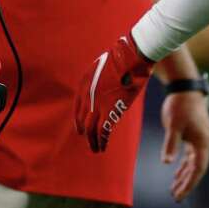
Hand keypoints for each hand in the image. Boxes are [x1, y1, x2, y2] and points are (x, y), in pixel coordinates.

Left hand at [74, 33, 152, 152]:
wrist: (131, 58)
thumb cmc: (122, 59)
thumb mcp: (104, 66)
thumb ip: (100, 78)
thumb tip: (105, 86)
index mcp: (84, 84)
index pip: (77, 108)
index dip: (79, 121)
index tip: (81, 129)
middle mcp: (87, 96)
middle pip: (83, 120)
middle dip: (86, 133)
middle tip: (90, 141)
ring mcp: (98, 104)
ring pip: (91, 129)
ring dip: (93, 141)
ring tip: (96, 149)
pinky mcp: (110, 110)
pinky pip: (103, 131)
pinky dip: (102, 140)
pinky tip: (103, 146)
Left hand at [160, 90, 208, 201]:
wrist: (185, 88)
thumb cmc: (180, 106)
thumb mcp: (173, 125)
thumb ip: (171, 144)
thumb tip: (167, 163)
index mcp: (203, 142)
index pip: (198, 169)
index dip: (190, 183)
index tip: (180, 195)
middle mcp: (204, 143)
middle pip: (197, 169)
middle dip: (187, 183)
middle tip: (176, 197)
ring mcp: (200, 139)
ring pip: (193, 163)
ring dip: (184, 175)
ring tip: (174, 189)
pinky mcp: (194, 135)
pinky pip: (190, 155)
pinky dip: (184, 165)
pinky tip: (176, 172)